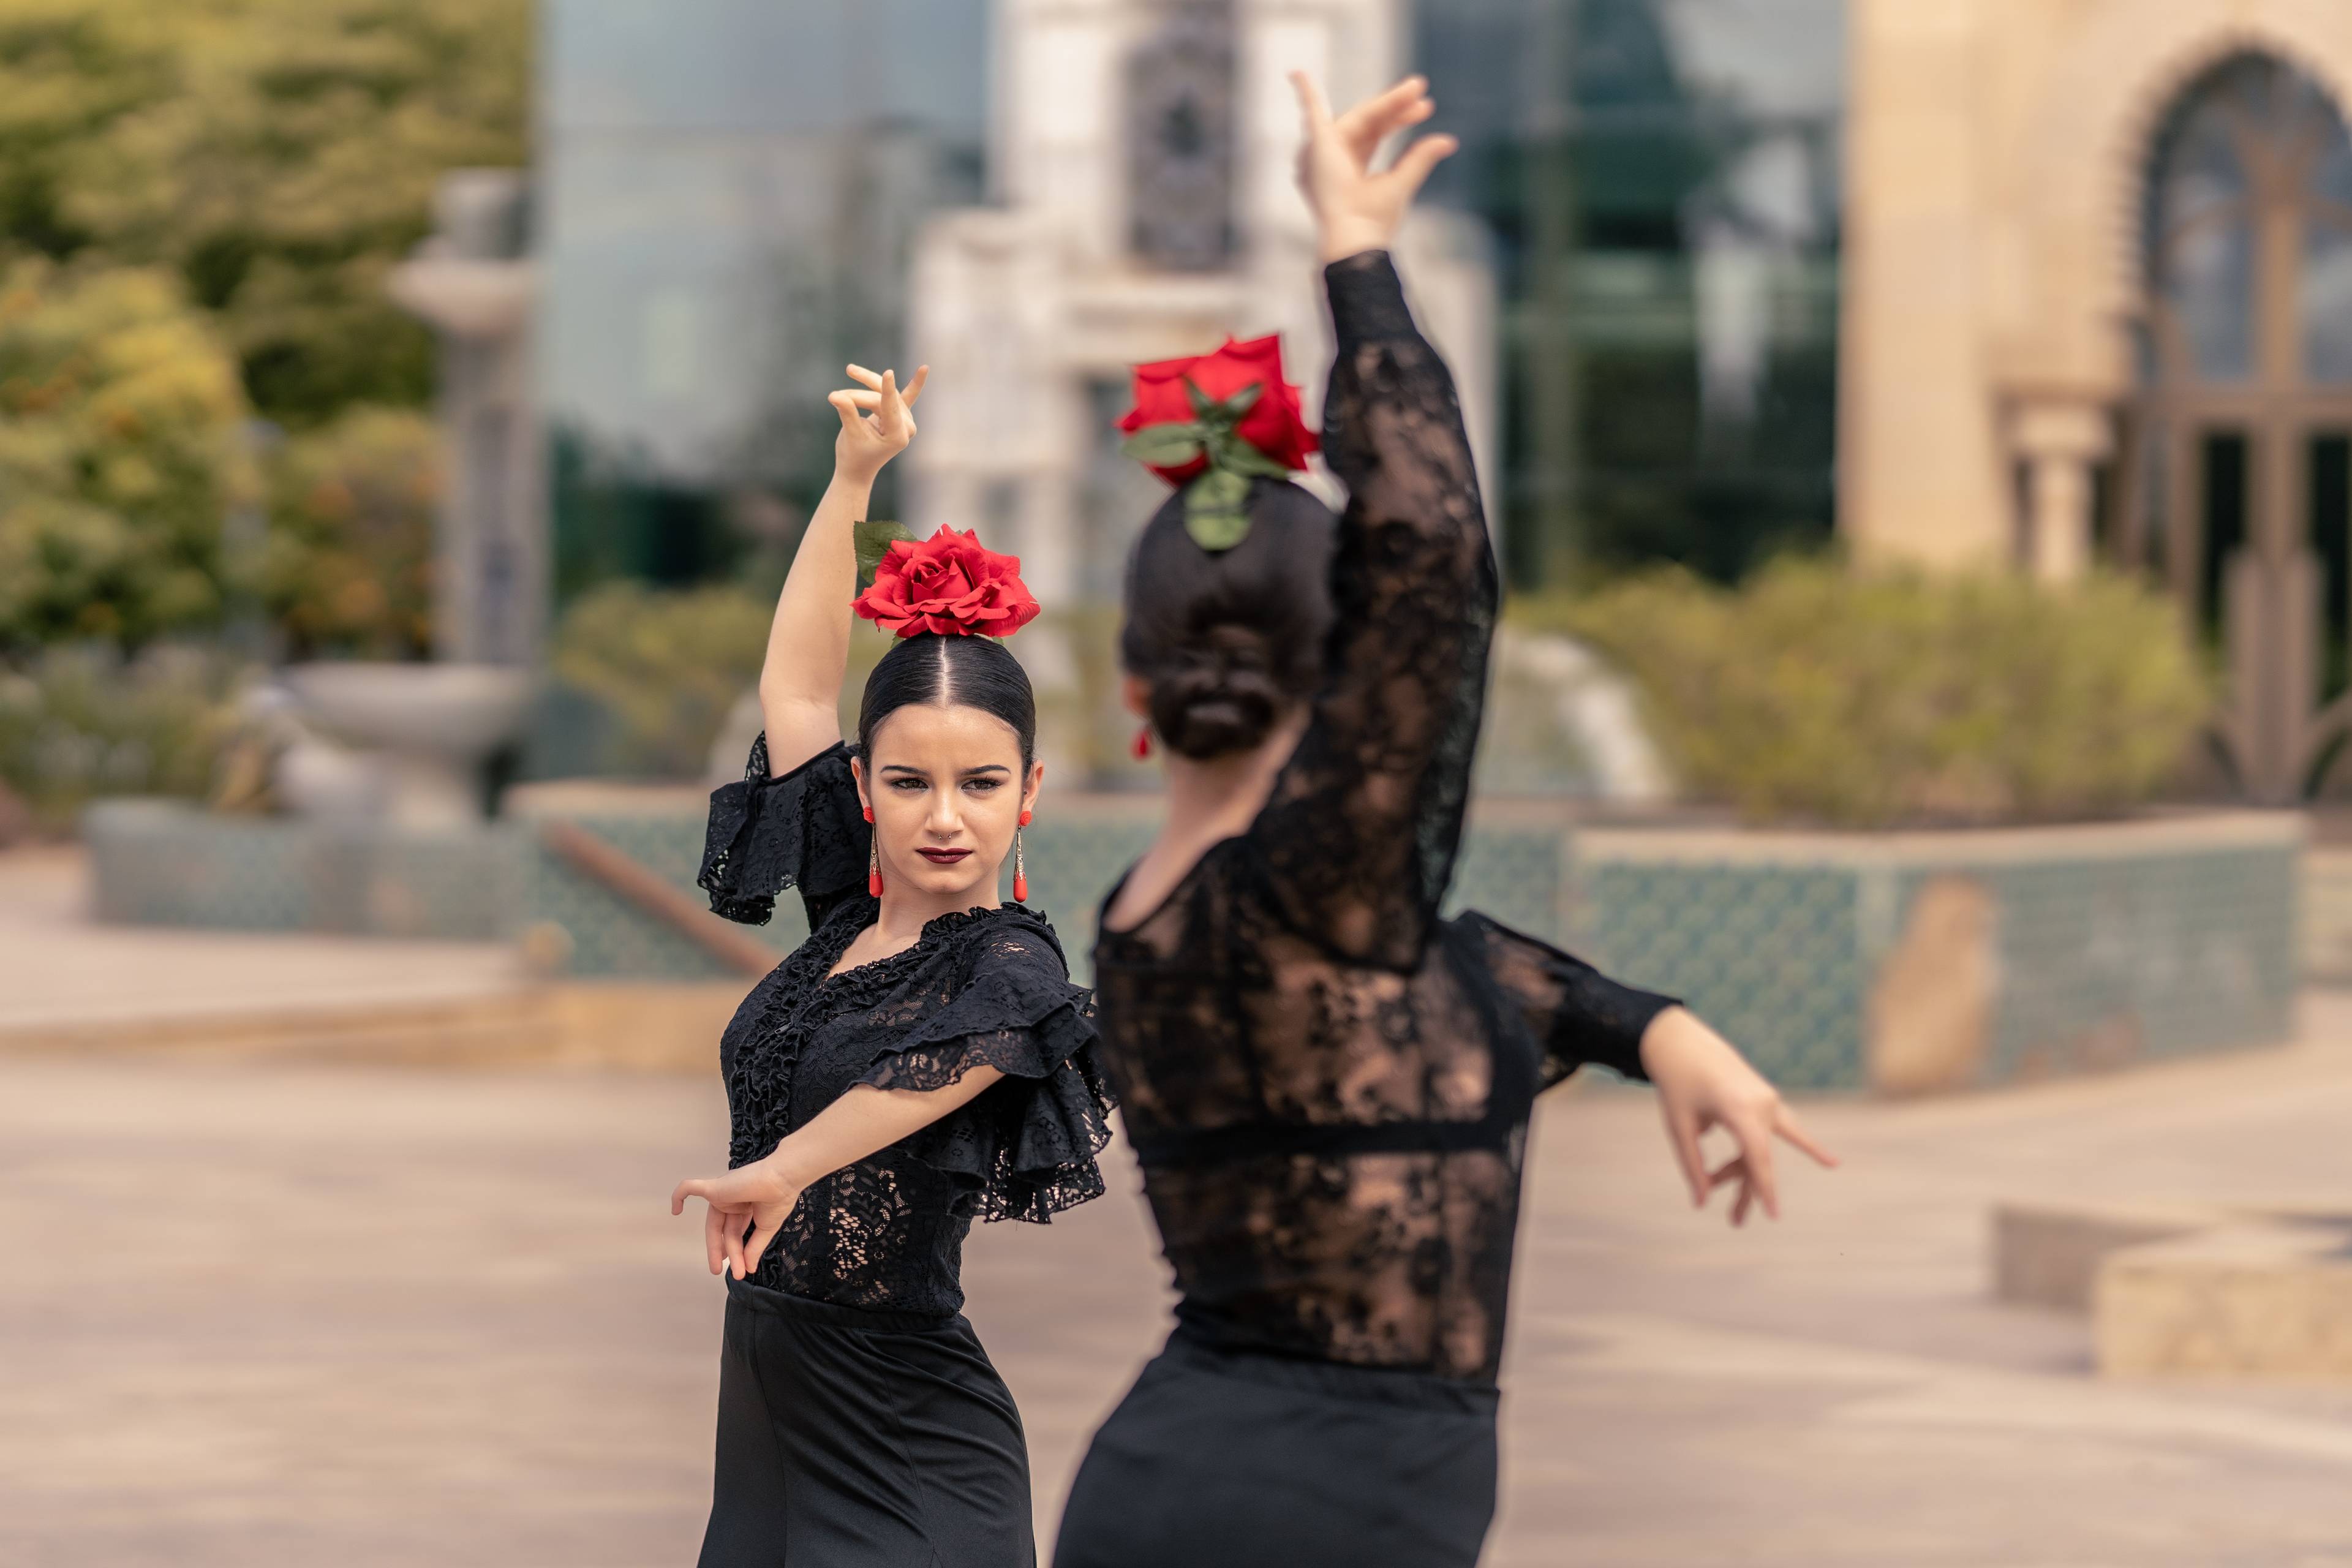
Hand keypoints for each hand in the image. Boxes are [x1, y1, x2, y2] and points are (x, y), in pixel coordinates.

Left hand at [671, 1155, 805, 1279]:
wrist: (783, 1179)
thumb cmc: (779, 1199)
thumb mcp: (766, 1228)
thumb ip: (754, 1247)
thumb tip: (749, 1268)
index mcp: (746, 1205)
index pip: (735, 1230)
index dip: (734, 1249)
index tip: (737, 1267)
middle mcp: (733, 1199)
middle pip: (725, 1230)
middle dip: (725, 1251)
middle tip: (720, 1272)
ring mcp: (723, 1193)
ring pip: (714, 1224)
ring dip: (716, 1247)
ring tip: (719, 1268)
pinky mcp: (715, 1188)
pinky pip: (690, 1188)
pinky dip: (679, 1196)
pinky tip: (675, 1211)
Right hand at [829, 362, 928, 481]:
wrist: (857, 468)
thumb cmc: (853, 455)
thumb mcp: (850, 435)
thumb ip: (847, 414)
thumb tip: (835, 396)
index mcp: (898, 437)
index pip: (889, 407)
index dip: (886, 390)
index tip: (888, 372)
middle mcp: (906, 427)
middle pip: (881, 398)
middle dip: (857, 395)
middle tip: (834, 396)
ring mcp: (904, 420)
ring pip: (884, 393)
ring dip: (865, 384)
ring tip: (849, 372)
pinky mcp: (899, 414)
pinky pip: (908, 396)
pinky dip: (915, 383)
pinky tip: (925, 368)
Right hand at [1289, 72, 1457, 263]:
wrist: (1356, 237)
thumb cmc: (1374, 222)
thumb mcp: (1402, 182)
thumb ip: (1419, 157)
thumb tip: (1449, 140)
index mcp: (1351, 168)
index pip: (1377, 133)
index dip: (1400, 118)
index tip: (1426, 108)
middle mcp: (1335, 157)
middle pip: (1370, 121)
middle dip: (1397, 107)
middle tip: (1423, 93)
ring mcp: (1325, 150)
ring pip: (1360, 114)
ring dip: (1388, 101)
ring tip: (1416, 88)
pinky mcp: (1319, 144)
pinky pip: (1310, 110)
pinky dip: (1304, 90)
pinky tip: (1297, 72)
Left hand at [1638, 1008, 1837, 1225]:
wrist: (1682, 1043)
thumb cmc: (1677, 1086)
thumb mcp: (1679, 1127)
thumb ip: (1693, 1166)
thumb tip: (1701, 1203)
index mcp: (1738, 1108)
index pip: (1757, 1156)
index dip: (1764, 1187)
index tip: (1773, 1214)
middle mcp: (1760, 1104)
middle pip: (1757, 1158)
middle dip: (1744, 1191)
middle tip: (1735, 1223)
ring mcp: (1767, 1100)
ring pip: (1764, 1149)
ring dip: (1747, 1176)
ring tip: (1736, 1213)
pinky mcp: (1766, 1099)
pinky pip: (1788, 1127)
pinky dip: (1806, 1146)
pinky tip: (1834, 1163)